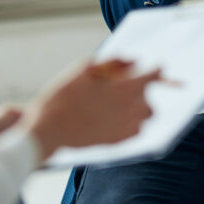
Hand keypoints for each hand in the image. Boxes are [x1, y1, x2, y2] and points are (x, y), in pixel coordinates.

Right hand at [22, 58, 161, 162]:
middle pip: (150, 97)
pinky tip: (113, 117)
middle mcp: (131, 109)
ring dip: (138, 106)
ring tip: (117, 102)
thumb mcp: (84, 68)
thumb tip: (133, 61)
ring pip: (146, 116)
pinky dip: (131, 122)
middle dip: (141, 89)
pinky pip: (136, 130)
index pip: (153, 75)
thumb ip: (113, 61)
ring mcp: (126, 128)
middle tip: (122, 86)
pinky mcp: (118, 142)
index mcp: (125, 88)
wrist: (48, 130)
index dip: (155, 70)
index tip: (156, 67)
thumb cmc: (63, 97)